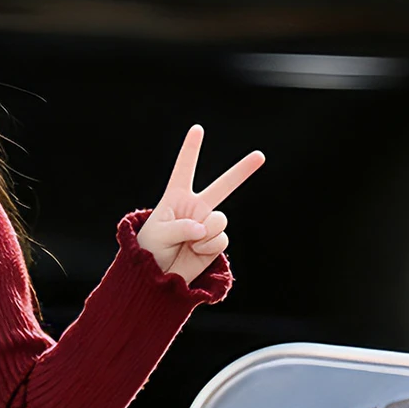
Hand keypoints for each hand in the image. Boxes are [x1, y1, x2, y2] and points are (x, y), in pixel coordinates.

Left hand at [137, 126, 264, 284]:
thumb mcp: (158, 234)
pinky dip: (207, 248)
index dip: (191, 149)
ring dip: (206, 233)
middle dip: (243, 170)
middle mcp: (195, 207)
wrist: (155, 278)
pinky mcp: (214, 242)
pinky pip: (220, 239)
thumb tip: (204, 230)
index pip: (185, 169)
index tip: (197, 129)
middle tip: (260, 156)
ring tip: (191, 243)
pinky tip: (195, 252)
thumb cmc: (148, 251)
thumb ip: (181, 227)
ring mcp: (207, 224)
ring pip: (220, 219)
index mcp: (176, 197)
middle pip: (223, 185)